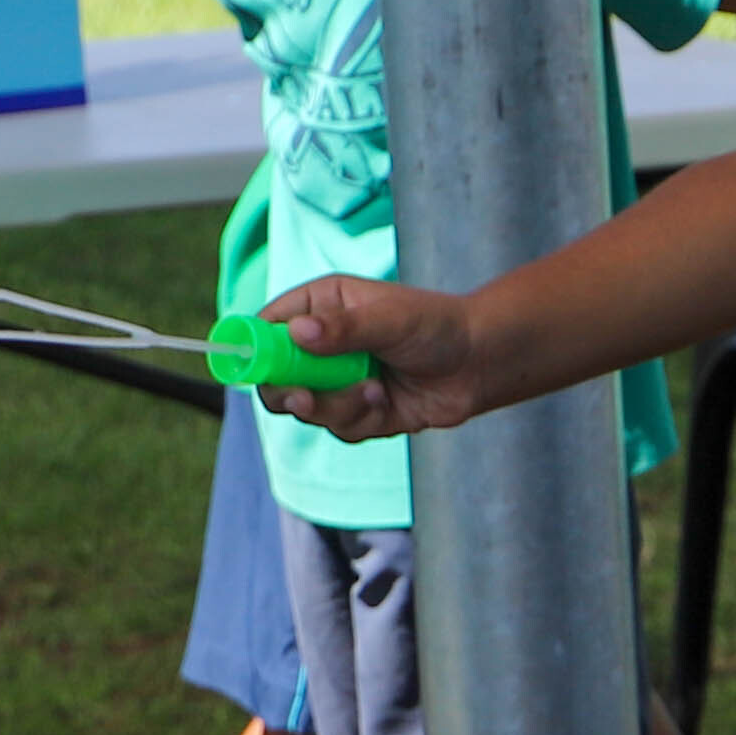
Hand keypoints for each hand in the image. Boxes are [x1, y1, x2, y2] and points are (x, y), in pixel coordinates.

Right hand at [250, 272, 493, 442]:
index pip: (266, 326)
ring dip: (336, 406)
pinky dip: (360, 419)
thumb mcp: (391, 319)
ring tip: (373, 390)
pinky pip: (338, 427)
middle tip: (304, 396)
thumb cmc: (438, 326)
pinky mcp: (357, 411)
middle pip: (273, 376)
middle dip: (287, 391)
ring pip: (305, 408)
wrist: (481, 362)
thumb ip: (345, 328)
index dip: (254, 348)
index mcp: (320, 307)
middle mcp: (321, 345)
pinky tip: (386, 401)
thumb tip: (297, 332)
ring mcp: (337, 380)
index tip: (259, 367)